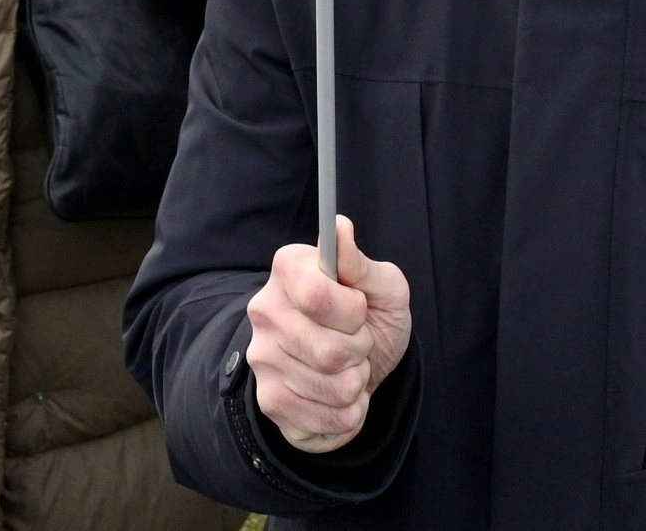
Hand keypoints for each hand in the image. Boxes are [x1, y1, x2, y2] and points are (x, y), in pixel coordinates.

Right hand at [246, 217, 413, 454]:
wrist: (361, 368)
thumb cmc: (372, 319)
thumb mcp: (383, 286)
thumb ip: (359, 262)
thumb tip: (339, 227)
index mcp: (288, 269)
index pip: (317, 296)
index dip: (353, 311)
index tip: (360, 309)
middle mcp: (264, 311)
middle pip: (328, 350)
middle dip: (361, 351)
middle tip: (358, 342)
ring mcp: (263, 359)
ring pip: (332, 388)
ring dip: (356, 383)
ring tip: (349, 368)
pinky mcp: (270, 401)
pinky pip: (324, 419)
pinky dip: (348, 413)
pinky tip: (340, 395)